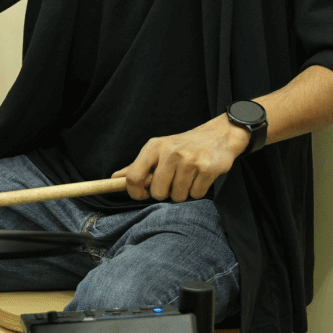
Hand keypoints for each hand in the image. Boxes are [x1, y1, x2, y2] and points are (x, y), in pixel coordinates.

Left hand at [113, 114, 246, 201]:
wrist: (218, 136)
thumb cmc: (183, 146)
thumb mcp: (158, 150)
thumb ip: (136, 166)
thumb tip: (114, 179)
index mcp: (154, 147)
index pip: (133, 177)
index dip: (136, 192)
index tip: (143, 194)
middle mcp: (170, 152)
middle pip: (158, 193)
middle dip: (166, 193)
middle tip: (173, 181)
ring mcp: (190, 160)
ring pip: (178, 196)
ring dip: (183, 192)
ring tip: (189, 177)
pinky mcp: (207, 168)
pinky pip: (196, 195)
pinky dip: (198, 191)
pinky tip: (200, 177)